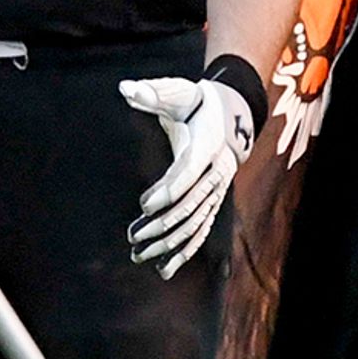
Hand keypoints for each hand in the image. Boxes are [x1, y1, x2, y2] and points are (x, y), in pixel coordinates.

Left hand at [117, 65, 259, 277]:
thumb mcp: (177, 93)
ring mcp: (217, 191)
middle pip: (190, 205)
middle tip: (133, 237)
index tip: (143, 206)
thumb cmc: (196, 102)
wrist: (231, 114)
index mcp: (207, 147)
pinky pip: (201, 231)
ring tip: (140, 256)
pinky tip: (164, 269)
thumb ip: (152, 93)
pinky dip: (184, 251)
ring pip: (195, 224)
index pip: (186, 174)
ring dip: (169, 244)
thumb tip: (127, 88)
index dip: (167, 191)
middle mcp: (216, 173)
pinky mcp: (213, 202)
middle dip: (162, 225)